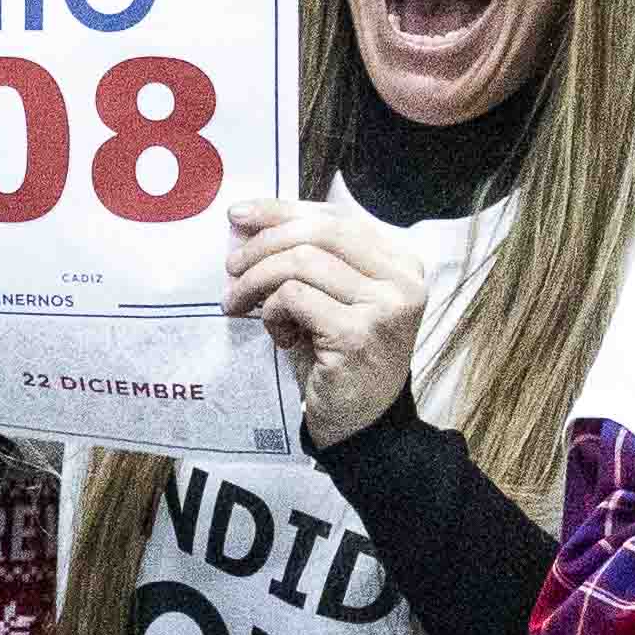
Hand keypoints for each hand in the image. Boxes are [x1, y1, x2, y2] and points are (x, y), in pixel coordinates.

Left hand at [222, 194, 433, 444]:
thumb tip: (248, 219)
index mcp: (401, 262)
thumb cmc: (338, 358)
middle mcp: (403, 280)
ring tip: (239, 304)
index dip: (283, 210)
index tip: (238, 215)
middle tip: (231, 267)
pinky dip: (272, 312)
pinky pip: (294, 298)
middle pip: (319, 232)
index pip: (336, 216)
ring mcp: (385, 308)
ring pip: (302, 262)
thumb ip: (308, 257)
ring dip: (258, 281)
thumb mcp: (329, 298)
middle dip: (264, 244)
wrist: (360, 425)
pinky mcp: (358, 335)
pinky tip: (279, 336)